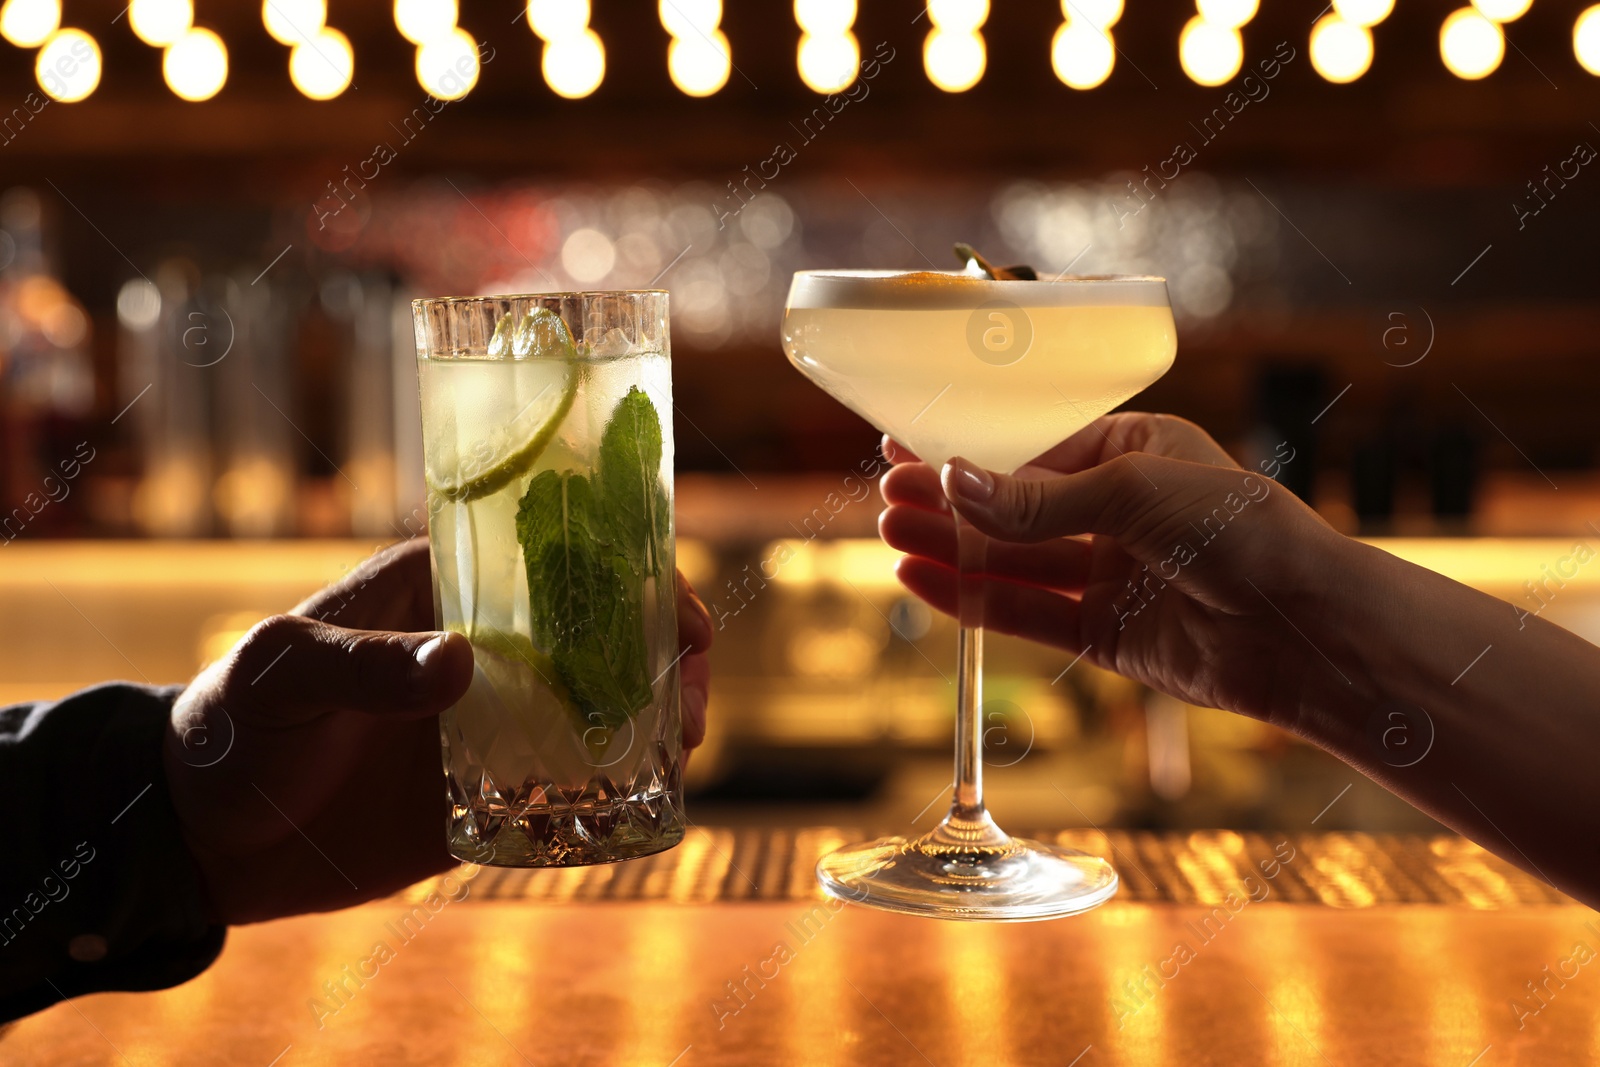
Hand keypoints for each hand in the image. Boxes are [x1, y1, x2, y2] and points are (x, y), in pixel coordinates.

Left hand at [163, 538, 712, 924]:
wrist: (205, 832)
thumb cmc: (234, 722)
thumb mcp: (284, 674)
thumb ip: (365, 666)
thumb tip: (464, 666)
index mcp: (445, 592)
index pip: (556, 562)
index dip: (632, 577)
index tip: (680, 616)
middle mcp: (484, 651)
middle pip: (601, 636)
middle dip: (664, 656)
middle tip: (694, 700)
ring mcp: (491, 725)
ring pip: (599, 710)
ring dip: (653, 722)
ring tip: (684, 749)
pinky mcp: (486, 796)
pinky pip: (566, 792)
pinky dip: (612, 797)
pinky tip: (644, 808)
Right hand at [878, 416, 1349, 728]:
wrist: (1304, 629)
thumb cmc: (1241, 533)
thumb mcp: (1133, 494)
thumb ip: (1037, 500)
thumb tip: (953, 482)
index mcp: (1132, 452)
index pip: (1032, 448)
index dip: (968, 451)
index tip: (905, 444)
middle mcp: (1117, 511)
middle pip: (1012, 507)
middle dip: (948, 501)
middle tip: (885, 495)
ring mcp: (1108, 573)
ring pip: (1011, 560)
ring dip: (950, 548)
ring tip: (888, 535)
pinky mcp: (1104, 632)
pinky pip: (1026, 611)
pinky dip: (973, 599)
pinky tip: (923, 582)